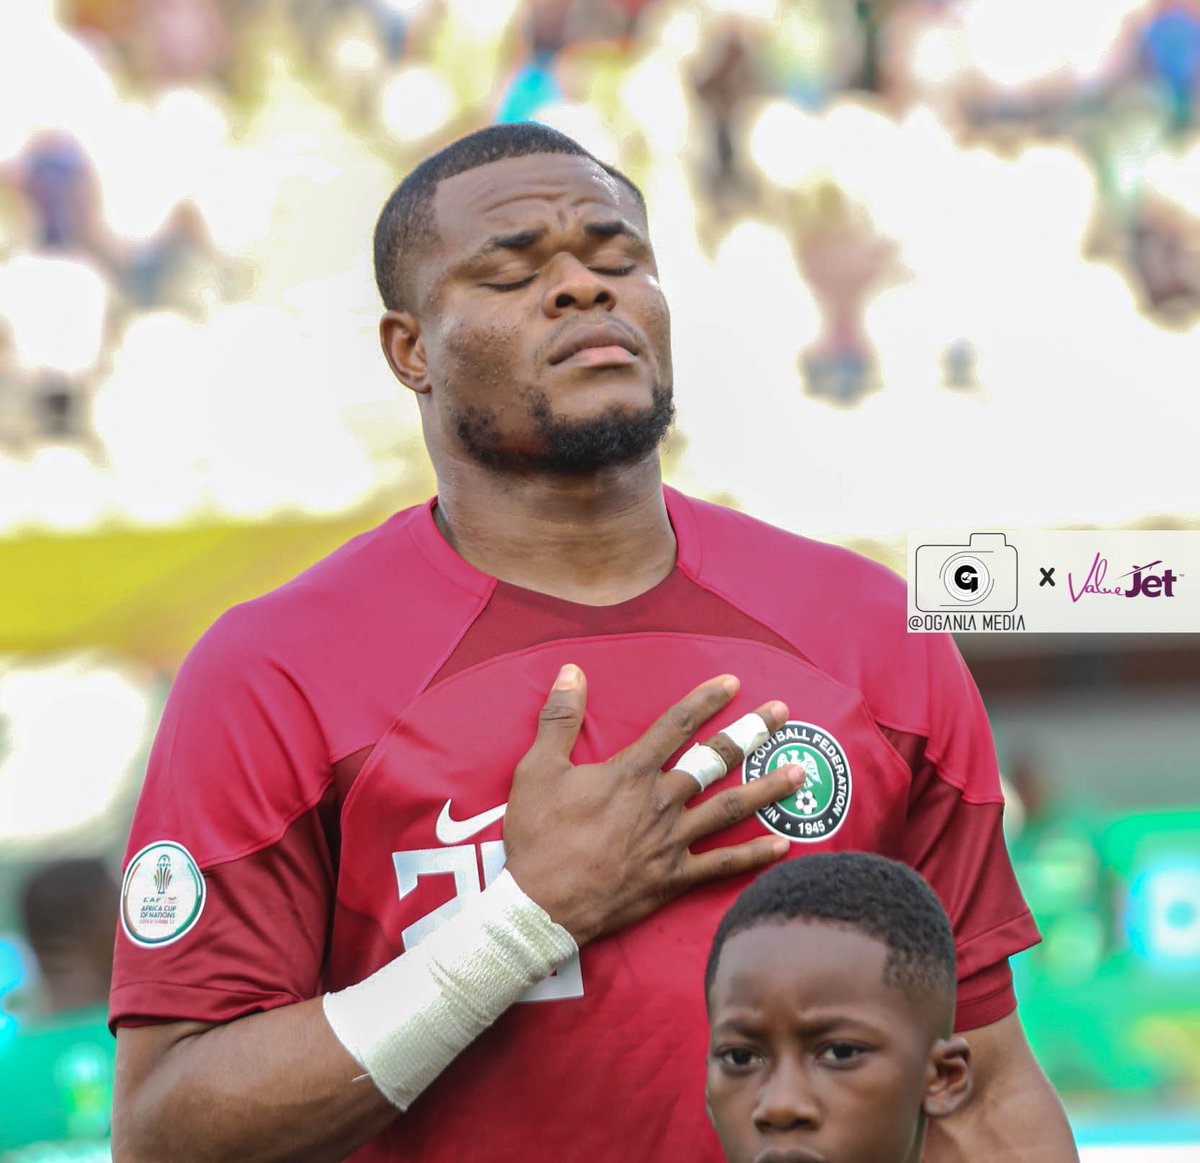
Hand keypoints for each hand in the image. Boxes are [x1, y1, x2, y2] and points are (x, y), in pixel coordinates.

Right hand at [503, 665, 801, 944]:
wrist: (540, 905)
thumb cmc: (537, 836)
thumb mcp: (538, 768)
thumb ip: (560, 717)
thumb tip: (571, 670)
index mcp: (630, 772)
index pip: (676, 725)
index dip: (705, 700)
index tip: (733, 682)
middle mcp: (660, 801)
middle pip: (715, 760)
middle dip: (751, 733)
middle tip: (782, 713)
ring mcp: (671, 841)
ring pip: (729, 809)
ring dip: (767, 788)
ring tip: (800, 772)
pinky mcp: (674, 877)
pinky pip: (722, 864)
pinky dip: (754, 854)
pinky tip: (784, 844)